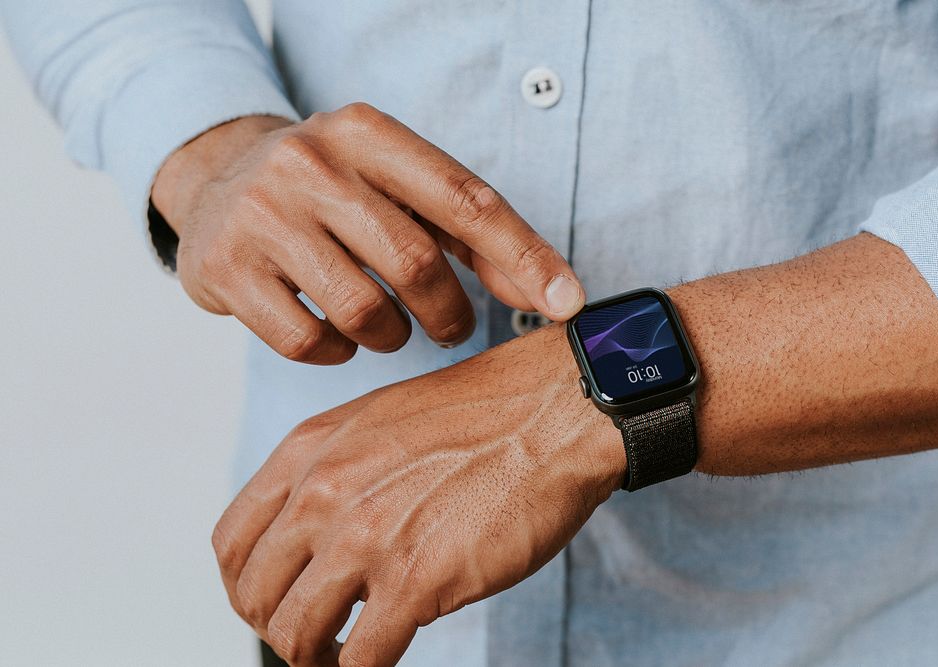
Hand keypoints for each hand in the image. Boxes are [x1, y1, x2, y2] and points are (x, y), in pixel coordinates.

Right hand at [152, 105, 584, 363]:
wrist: (216, 181)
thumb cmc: (332, 190)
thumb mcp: (397, 187)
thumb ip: (472, 235)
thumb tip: (551, 294)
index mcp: (366, 133)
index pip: (463, 198)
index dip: (523, 255)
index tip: (567, 303)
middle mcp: (310, 163)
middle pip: (414, 262)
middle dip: (448, 312)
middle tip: (452, 327)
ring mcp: (261, 215)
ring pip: (362, 310)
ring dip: (393, 336)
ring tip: (390, 327)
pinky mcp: (226, 267)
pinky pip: (307, 340)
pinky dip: (338, 351)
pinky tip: (340, 336)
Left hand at [212, 324, 623, 665]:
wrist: (552, 414)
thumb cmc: (482, 416)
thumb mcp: (379, 422)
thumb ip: (334, 474)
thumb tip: (317, 537)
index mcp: (310, 452)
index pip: (232, 543)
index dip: (244, 587)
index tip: (271, 602)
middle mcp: (325, 494)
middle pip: (255, 597)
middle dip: (276, 628)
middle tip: (310, 637)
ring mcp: (367, 540)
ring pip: (295, 636)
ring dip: (313, 658)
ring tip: (342, 656)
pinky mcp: (417, 583)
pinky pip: (361, 660)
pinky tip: (383, 658)